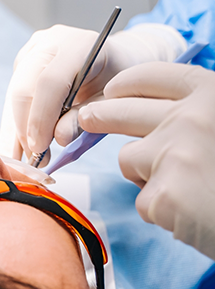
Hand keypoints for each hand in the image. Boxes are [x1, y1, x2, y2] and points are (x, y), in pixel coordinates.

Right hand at [0, 23, 185, 162]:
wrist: (114, 59)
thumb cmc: (115, 82)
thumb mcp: (108, 102)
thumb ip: (84, 119)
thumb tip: (57, 138)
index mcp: (78, 46)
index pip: (50, 82)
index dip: (41, 118)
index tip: (39, 148)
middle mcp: (50, 42)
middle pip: (24, 87)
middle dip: (25, 127)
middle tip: (33, 158)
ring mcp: (34, 48)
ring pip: (13, 93)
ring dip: (16, 128)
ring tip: (27, 156)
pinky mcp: (24, 59)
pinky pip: (13, 94)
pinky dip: (16, 121)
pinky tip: (22, 143)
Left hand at [79, 62, 214, 257]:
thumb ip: (200, 113)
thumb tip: (160, 111)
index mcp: (212, 94)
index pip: (154, 76)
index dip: (128, 82)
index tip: (113, 89)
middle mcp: (190, 118)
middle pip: (123, 111)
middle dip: (100, 114)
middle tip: (87, 117)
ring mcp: (173, 155)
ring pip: (128, 158)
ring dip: (143, 172)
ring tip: (181, 185)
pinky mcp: (162, 195)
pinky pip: (142, 198)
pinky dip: (160, 208)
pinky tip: (187, 212)